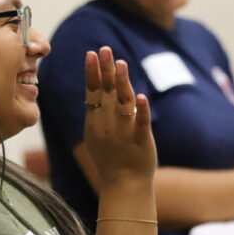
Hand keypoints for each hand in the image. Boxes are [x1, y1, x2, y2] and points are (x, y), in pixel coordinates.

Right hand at [82, 46, 155, 186]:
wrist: (123, 185)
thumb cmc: (109, 159)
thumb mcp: (95, 133)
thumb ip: (96, 110)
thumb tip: (95, 86)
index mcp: (95, 120)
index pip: (92, 91)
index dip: (92, 72)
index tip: (91, 53)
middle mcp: (107, 123)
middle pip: (106, 91)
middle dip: (105, 69)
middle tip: (104, 49)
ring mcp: (124, 131)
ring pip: (122, 103)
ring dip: (122, 82)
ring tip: (121, 63)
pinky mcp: (141, 140)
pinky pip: (141, 123)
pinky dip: (142, 110)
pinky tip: (141, 96)